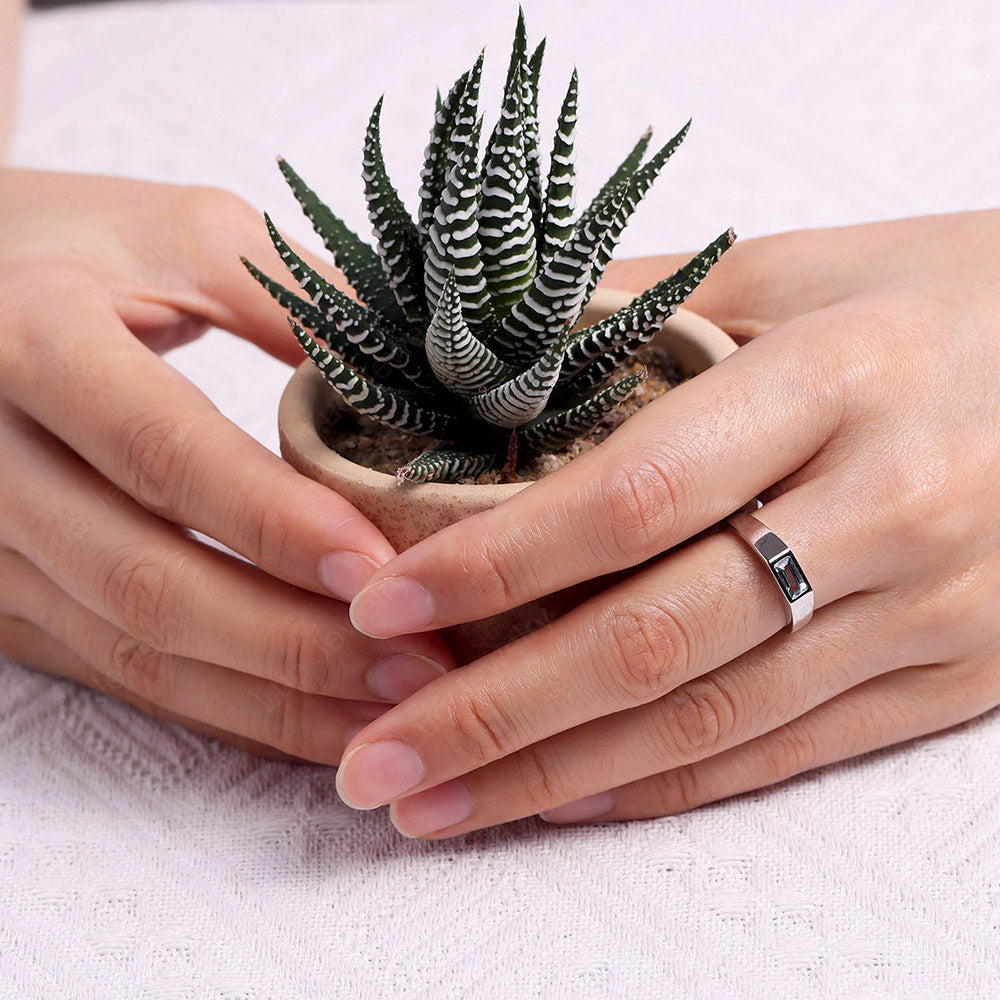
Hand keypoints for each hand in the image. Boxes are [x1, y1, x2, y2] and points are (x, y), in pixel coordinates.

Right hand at [0, 168, 453, 762]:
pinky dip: (223, 707)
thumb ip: (300, 303)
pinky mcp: (3, 597)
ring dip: (271, 698)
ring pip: (134, 649)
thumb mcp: (184, 235)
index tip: (382, 571)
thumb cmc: (73, 249)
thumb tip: (434, 386)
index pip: (163, 451)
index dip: (274, 522)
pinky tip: (310, 720)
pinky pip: (119, 670)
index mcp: (31, 341)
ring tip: (390, 712)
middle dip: (292, 642)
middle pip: (145, 580)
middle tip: (420, 670)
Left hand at [333, 210, 999, 835]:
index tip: (382, 605)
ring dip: (552, 776)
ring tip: (433, 802)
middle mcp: (885, 508)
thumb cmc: (953, 300)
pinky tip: (563, 800)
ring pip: (707, 722)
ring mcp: (927, 609)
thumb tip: (492, 355)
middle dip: (494, 711)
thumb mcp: (802, 273)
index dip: (494, 562)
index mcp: (836, 384)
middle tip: (371, 760)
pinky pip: (782, 752)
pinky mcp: (951, 677)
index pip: (631, 494)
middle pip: (653, 637)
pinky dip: (660, 786)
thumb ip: (640, 316)